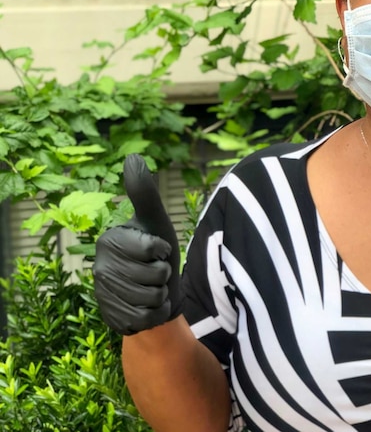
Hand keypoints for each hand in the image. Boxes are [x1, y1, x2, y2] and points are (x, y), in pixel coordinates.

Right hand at [93, 154, 182, 334]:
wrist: (156, 292)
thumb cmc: (157, 251)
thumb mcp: (155, 220)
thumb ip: (144, 193)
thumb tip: (133, 156)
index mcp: (109, 241)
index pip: (155, 249)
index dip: (165, 250)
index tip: (156, 249)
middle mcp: (100, 267)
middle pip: (157, 275)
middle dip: (165, 274)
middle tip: (154, 270)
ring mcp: (104, 295)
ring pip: (154, 297)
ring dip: (161, 293)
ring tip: (151, 287)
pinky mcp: (112, 318)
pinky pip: (148, 317)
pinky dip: (156, 313)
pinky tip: (148, 306)